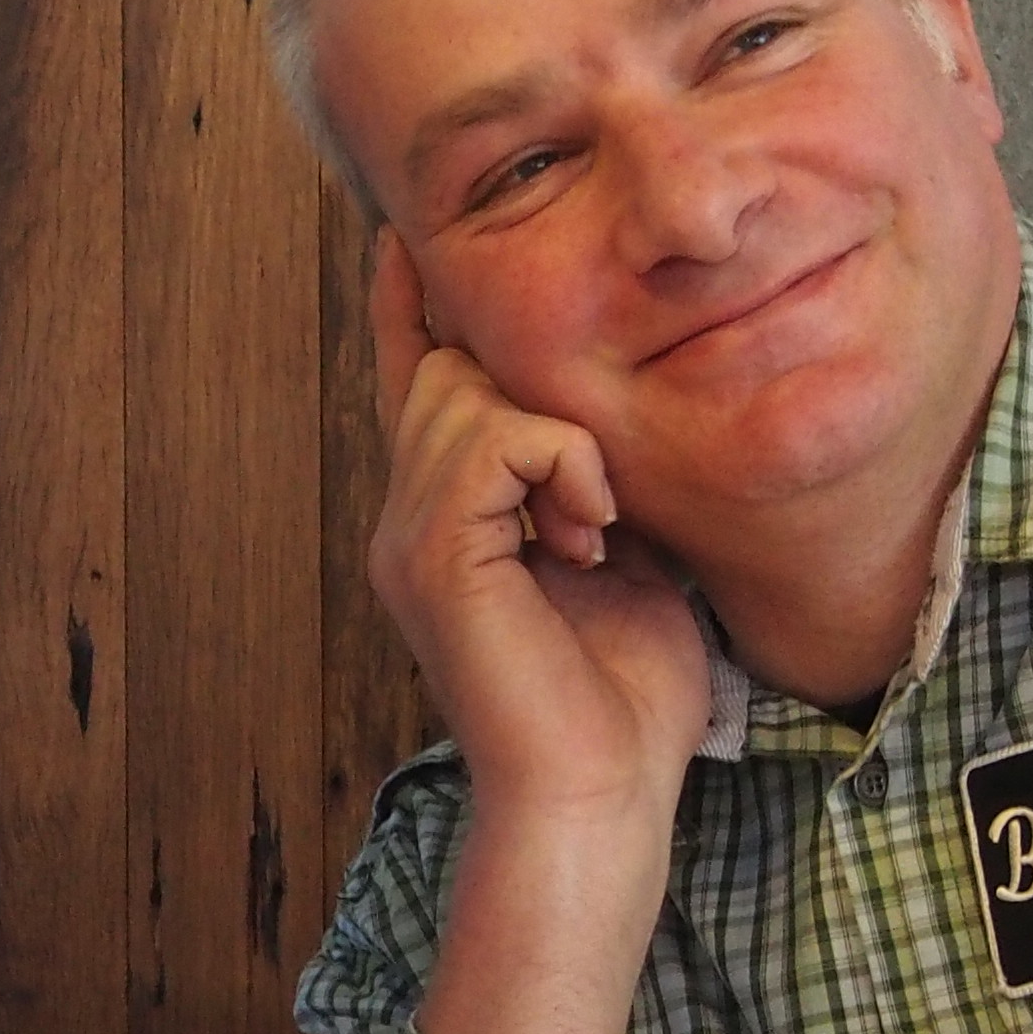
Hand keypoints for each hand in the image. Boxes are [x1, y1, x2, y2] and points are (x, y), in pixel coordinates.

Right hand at [366, 238, 711, 824]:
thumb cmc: (623, 700)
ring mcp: (410, 539)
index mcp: (446, 522)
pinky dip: (561, 466)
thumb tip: (610, 414)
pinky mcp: (438, 559)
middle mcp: (407, 523)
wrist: (598, 799)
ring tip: (597, 531)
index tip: (408, 235)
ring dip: (558, 442)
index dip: (411, 305)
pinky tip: (591, 534)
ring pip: (464, 393)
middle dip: (532, 398)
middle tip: (598, 509)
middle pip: (445, 369)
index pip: (414, 382)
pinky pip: (494, 438)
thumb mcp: (624, 555)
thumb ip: (593, 479)